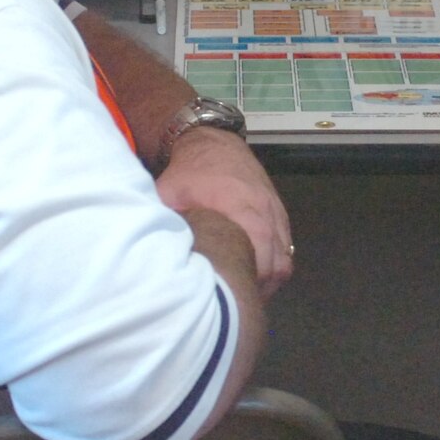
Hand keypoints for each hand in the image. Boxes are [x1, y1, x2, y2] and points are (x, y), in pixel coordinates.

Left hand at [156, 128, 293, 296]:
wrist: (212, 140)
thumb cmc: (189, 171)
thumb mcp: (168, 193)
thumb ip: (164, 221)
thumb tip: (152, 252)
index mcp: (241, 210)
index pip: (259, 257)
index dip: (247, 282)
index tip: (231, 294)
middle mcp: (265, 214)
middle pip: (277, 266)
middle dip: (260, 287)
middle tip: (237, 299)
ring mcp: (275, 213)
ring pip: (285, 259)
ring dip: (269, 277)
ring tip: (247, 289)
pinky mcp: (279, 212)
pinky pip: (287, 246)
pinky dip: (274, 261)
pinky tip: (256, 270)